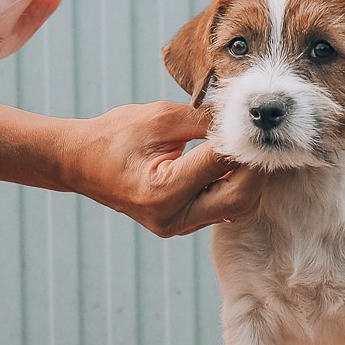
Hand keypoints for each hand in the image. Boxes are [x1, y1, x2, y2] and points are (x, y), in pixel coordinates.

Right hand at [59, 102, 265, 236]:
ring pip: (236, 207)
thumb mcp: (161, 118)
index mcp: (163, 190)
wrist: (80, 163)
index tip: (257, 122)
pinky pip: (222, 209)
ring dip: (249, 179)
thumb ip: (205, 120)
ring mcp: (178, 226)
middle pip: (239, 197)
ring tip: (250, 149)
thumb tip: (243, 118)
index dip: (243, 141)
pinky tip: (234, 163)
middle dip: (256, 167)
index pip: (221, 164)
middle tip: (263, 139)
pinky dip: (234, 186)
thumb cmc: (115, 135)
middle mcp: (173, 217)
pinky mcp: (182, 224)